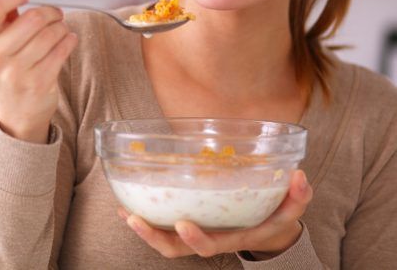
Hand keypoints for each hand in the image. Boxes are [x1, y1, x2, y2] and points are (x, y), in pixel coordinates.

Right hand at [0, 0, 77, 142]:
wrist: (17, 111)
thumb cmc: (8, 67)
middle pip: (32, 18)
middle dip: (50, 12)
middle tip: (55, 15)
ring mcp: (16, 72)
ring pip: (50, 34)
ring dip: (62, 27)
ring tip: (61, 29)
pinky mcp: (38, 83)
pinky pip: (61, 50)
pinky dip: (69, 40)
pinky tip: (67, 40)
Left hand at [119, 170, 311, 259]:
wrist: (265, 228)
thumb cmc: (274, 215)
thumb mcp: (291, 208)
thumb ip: (298, 196)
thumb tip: (301, 177)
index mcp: (231, 238)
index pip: (208, 246)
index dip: (194, 238)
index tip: (182, 223)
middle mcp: (209, 238)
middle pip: (175, 249)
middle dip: (152, 237)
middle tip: (134, 218)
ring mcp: (195, 233)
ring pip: (164, 241)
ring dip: (142, 228)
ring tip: (124, 210)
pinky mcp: (187, 222)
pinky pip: (162, 225)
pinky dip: (144, 215)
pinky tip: (128, 200)